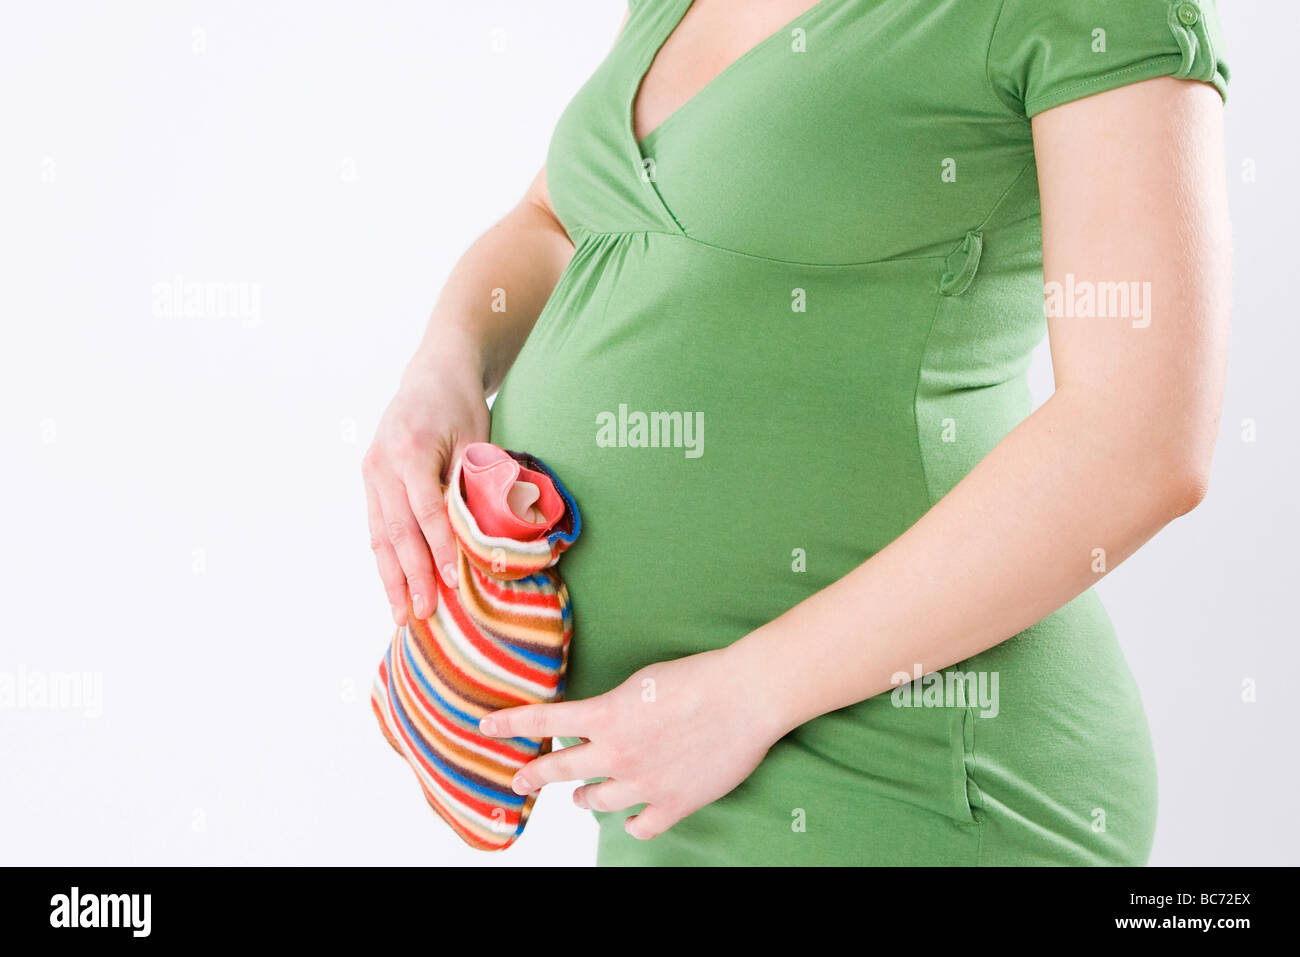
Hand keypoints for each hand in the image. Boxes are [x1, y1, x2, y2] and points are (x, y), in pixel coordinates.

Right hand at [362, 348, 488, 625]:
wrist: (434, 373)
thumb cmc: (463, 407)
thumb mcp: (476, 439)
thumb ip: (473, 484)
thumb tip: (484, 542)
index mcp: (412, 449)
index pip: (426, 511)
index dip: (440, 550)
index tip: (454, 583)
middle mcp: (383, 462)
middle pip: (397, 531)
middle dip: (412, 577)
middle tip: (424, 614)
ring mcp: (371, 472)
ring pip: (379, 536)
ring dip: (392, 579)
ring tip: (403, 615)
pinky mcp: (369, 480)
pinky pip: (376, 528)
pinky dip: (386, 561)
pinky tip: (394, 588)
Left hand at [479, 646, 786, 839]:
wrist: (745, 698)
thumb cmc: (699, 678)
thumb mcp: (642, 682)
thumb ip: (613, 707)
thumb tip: (600, 721)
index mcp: (605, 715)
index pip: (542, 719)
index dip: (509, 723)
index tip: (483, 726)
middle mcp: (615, 754)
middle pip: (558, 770)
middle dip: (533, 775)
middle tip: (520, 781)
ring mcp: (641, 784)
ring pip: (594, 802)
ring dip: (585, 797)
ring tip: (583, 795)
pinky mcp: (671, 804)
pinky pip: (638, 827)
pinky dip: (632, 823)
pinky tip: (631, 818)